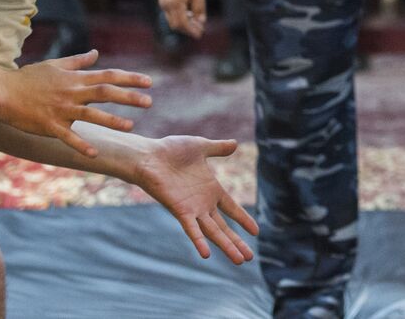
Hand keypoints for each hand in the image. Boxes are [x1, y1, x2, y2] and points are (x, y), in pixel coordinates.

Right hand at [0, 51, 151, 157]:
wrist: (3, 92)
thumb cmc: (29, 78)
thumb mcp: (55, 65)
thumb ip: (78, 61)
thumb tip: (96, 53)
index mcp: (75, 79)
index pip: (108, 76)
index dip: (129, 78)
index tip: (149, 82)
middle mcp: (72, 93)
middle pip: (105, 93)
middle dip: (128, 97)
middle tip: (149, 102)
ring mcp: (61, 110)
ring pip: (90, 115)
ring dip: (111, 121)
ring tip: (131, 126)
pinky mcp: (50, 126)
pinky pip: (68, 137)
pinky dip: (81, 145)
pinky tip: (95, 154)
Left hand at [134, 135, 259, 263]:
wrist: (148, 156)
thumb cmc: (170, 150)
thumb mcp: (201, 147)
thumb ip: (218, 148)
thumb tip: (235, 144)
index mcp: (210, 189)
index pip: (231, 208)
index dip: (243, 219)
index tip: (256, 232)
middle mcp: (203, 203)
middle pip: (224, 227)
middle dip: (236, 242)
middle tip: (249, 258)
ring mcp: (192, 209)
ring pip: (213, 232)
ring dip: (226, 246)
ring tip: (239, 261)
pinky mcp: (180, 211)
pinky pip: (191, 229)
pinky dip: (199, 241)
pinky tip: (207, 254)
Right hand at [160, 0, 206, 39]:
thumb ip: (199, 8)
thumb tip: (201, 21)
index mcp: (175, 3)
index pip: (182, 23)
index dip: (191, 30)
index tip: (199, 35)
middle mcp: (166, 5)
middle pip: (176, 24)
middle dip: (188, 29)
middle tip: (200, 29)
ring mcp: (162, 3)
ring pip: (172, 20)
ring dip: (184, 23)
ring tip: (196, 21)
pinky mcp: (162, 1)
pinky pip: (170, 14)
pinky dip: (180, 17)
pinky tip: (189, 14)